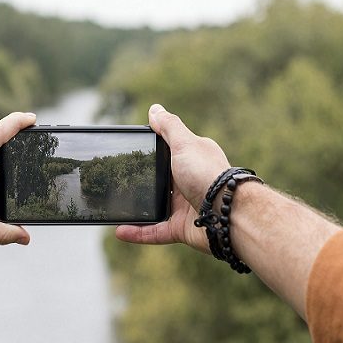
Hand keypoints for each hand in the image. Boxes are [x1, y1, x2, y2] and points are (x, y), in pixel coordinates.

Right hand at [116, 104, 229, 252]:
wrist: (228, 213)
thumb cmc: (207, 175)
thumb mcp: (185, 143)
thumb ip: (169, 127)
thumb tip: (155, 110)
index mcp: (190, 160)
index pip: (166, 153)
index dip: (149, 152)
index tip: (127, 153)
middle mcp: (188, 182)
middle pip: (158, 182)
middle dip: (138, 183)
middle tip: (114, 181)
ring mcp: (184, 206)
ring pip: (153, 208)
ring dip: (135, 210)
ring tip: (115, 207)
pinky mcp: (181, 228)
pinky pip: (155, 231)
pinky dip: (138, 232)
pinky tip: (120, 231)